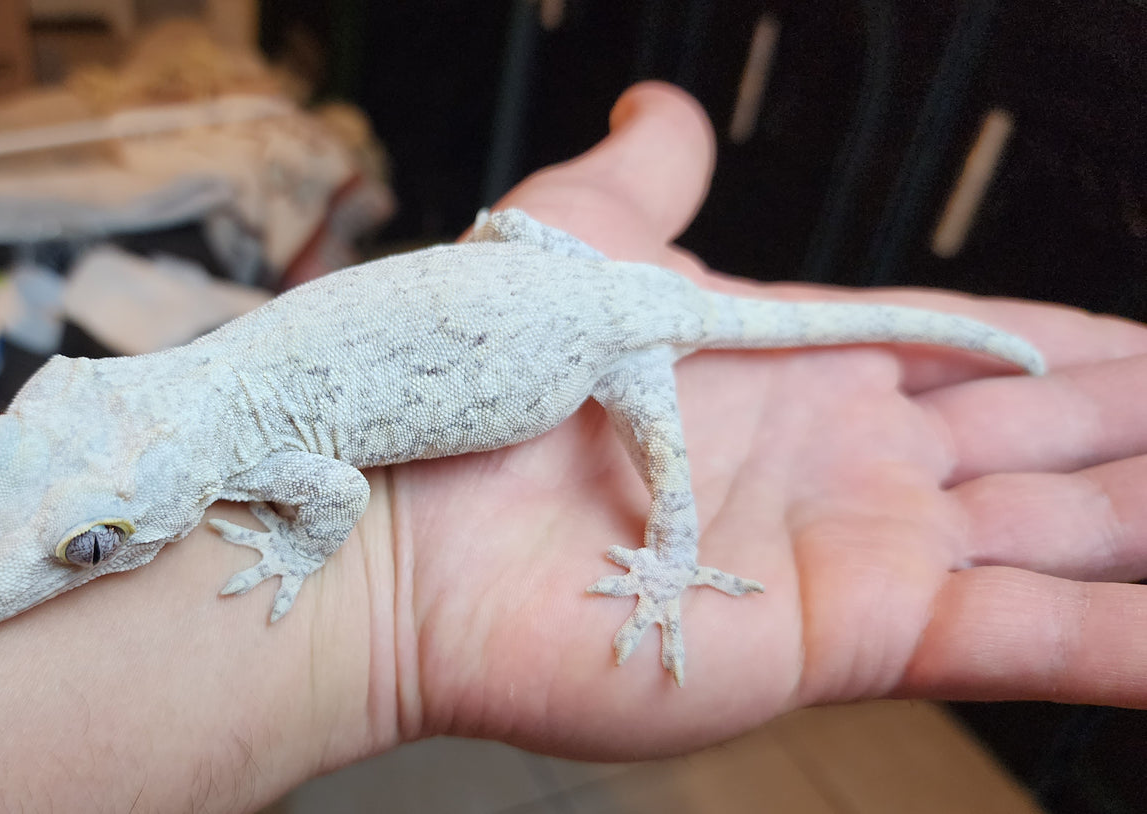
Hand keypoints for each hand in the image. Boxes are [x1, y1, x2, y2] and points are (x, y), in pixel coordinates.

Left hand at [393, 82, 1146, 758]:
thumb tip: (663, 106)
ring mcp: (858, 553)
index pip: (968, 352)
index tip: (1146, 340)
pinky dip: (1126, 643)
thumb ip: (647, 179)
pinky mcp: (852, 635)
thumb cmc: (476, 385)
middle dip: (1134, 425)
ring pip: (1065, 532)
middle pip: (1040, 437)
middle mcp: (847, 464)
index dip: (1065, 343)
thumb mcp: (584, 243)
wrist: (399, 528)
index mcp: (800, 371)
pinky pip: (1028, 642)